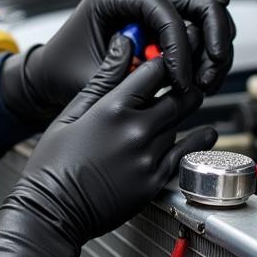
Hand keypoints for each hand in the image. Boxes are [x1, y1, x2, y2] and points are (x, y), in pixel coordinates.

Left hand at [0, 0, 233, 126]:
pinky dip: (210, 45)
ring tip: (209, 79)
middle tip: (211, 71)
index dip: (177, 39)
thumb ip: (123, 72)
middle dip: (211, 33)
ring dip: (216, 40)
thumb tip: (164, 65)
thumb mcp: (88, 78)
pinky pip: (196, 24)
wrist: (52, 78)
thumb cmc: (63, 74)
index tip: (181, 76)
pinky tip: (209, 72)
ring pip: (202, 5)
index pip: (157, 2)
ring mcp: (151, 10)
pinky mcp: (161, 27)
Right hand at [0, 38, 216, 256]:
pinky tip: (204, 133)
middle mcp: (136, 131)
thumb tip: (124, 45)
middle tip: (183, 81)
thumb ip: (103, 78)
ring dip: (185, 113)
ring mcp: (149, 158)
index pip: (155, 71)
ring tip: (186, 104)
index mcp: (112, 109)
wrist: (52, 211)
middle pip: (180, 96)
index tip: (164, 62)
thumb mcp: (71, 113)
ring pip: (183, 123)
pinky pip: (187, 154)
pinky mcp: (156, 182)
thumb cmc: (53, 163)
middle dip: (183, 85)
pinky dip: (198, 141)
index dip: (163, 62)